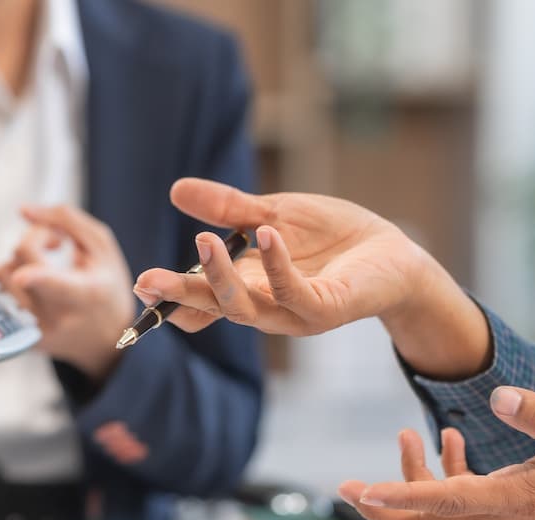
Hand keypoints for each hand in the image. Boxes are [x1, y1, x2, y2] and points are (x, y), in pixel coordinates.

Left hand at [0, 205, 134, 380]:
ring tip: (43, 266)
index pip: (55, 282)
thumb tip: (23, 210)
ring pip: (2, 277)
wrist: (108, 339)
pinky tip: (34, 285)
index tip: (23, 275)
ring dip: (17, 261)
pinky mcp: (22, 339)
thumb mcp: (101, 247)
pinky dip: (12, 281)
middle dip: (33, 240)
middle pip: (20, 264)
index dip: (37, 277)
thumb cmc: (106, 285)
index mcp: (85, 293)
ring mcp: (37, 331)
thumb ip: (65, 219)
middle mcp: (58, 316)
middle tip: (57, 243)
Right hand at [132, 178, 490, 378]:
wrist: (394, 254)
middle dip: (180, 295)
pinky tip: (266, 234)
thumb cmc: (333, 240)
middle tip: (146, 280)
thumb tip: (176, 190)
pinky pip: (294, 291)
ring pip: (246, 307)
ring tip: (202, 241)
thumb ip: (228, 208)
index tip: (140, 287)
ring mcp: (294, 313)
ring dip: (221, 277)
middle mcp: (265, 308)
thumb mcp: (272, 215)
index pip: (202, 301)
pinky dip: (276, 265)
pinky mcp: (327, 309)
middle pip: (214, 307)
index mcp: (248, 288)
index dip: (171, 299)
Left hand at [339, 387, 534, 519]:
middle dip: (385, 508)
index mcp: (520, 500)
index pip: (448, 503)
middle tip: (344, 486)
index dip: (401, 497)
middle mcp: (506, 519)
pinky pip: (462, 504)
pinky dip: (445, 475)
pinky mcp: (509, 512)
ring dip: (413, 484)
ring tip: (406, 435)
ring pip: (442, 517)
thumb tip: (500, 397)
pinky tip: (448, 438)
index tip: (361, 492)